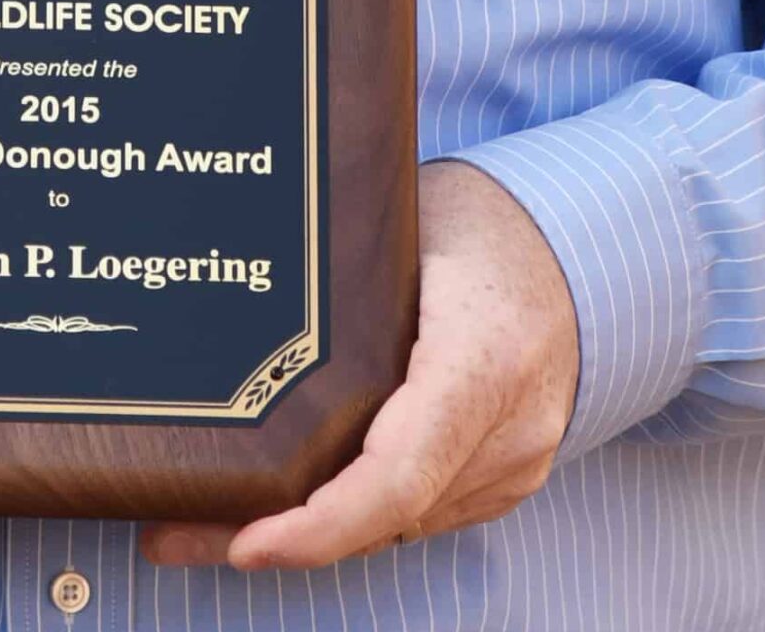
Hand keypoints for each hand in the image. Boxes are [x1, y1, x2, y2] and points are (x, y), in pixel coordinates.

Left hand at [140, 161, 578, 568]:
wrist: (592, 250)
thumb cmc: (487, 221)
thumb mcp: (414, 224)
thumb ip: (346, 280)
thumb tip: (237, 296)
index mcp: (484, 357)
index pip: (399, 472)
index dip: (319, 524)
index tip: (247, 542)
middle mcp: (510, 428)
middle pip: (386, 513)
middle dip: (281, 534)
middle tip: (172, 532)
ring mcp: (516, 463)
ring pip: (398, 523)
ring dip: (312, 530)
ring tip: (205, 520)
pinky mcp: (508, 476)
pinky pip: (420, 509)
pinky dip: (355, 512)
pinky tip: (284, 504)